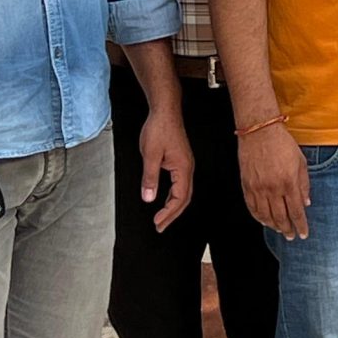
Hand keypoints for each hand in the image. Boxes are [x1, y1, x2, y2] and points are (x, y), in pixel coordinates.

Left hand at [138, 102, 195, 231]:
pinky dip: (174, 196)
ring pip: (184, 192)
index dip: (168, 212)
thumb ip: (150, 178)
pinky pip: (181, 184)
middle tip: (160, 226)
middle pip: (184, 198)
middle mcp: (188, 168)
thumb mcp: (149, 155)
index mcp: (183, 168)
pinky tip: (166, 199)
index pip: (179, 197)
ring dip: (173, 206)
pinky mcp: (181, 161)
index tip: (157, 222)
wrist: (165, 111)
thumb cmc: (159, 128)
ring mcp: (185, 164)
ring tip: (163, 217)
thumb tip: (149, 198)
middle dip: (172, 214)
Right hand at [238, 122, 310, 239]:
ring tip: (279, 230)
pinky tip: (263, 220)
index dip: (300, 225)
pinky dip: (258, 217)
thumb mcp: (301, 162)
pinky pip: (251, 207)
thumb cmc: (282, 143)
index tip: (303, 234)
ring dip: (273, 226)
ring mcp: (258, 188)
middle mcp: (273, 188)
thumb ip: (304, 184)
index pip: (296, 211)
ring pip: (265, 215)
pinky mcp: (247, 185)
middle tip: (291, 236)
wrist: (260, 131)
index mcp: (289, 183)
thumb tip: (306, 203)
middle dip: (287, 229)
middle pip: (280, 217)